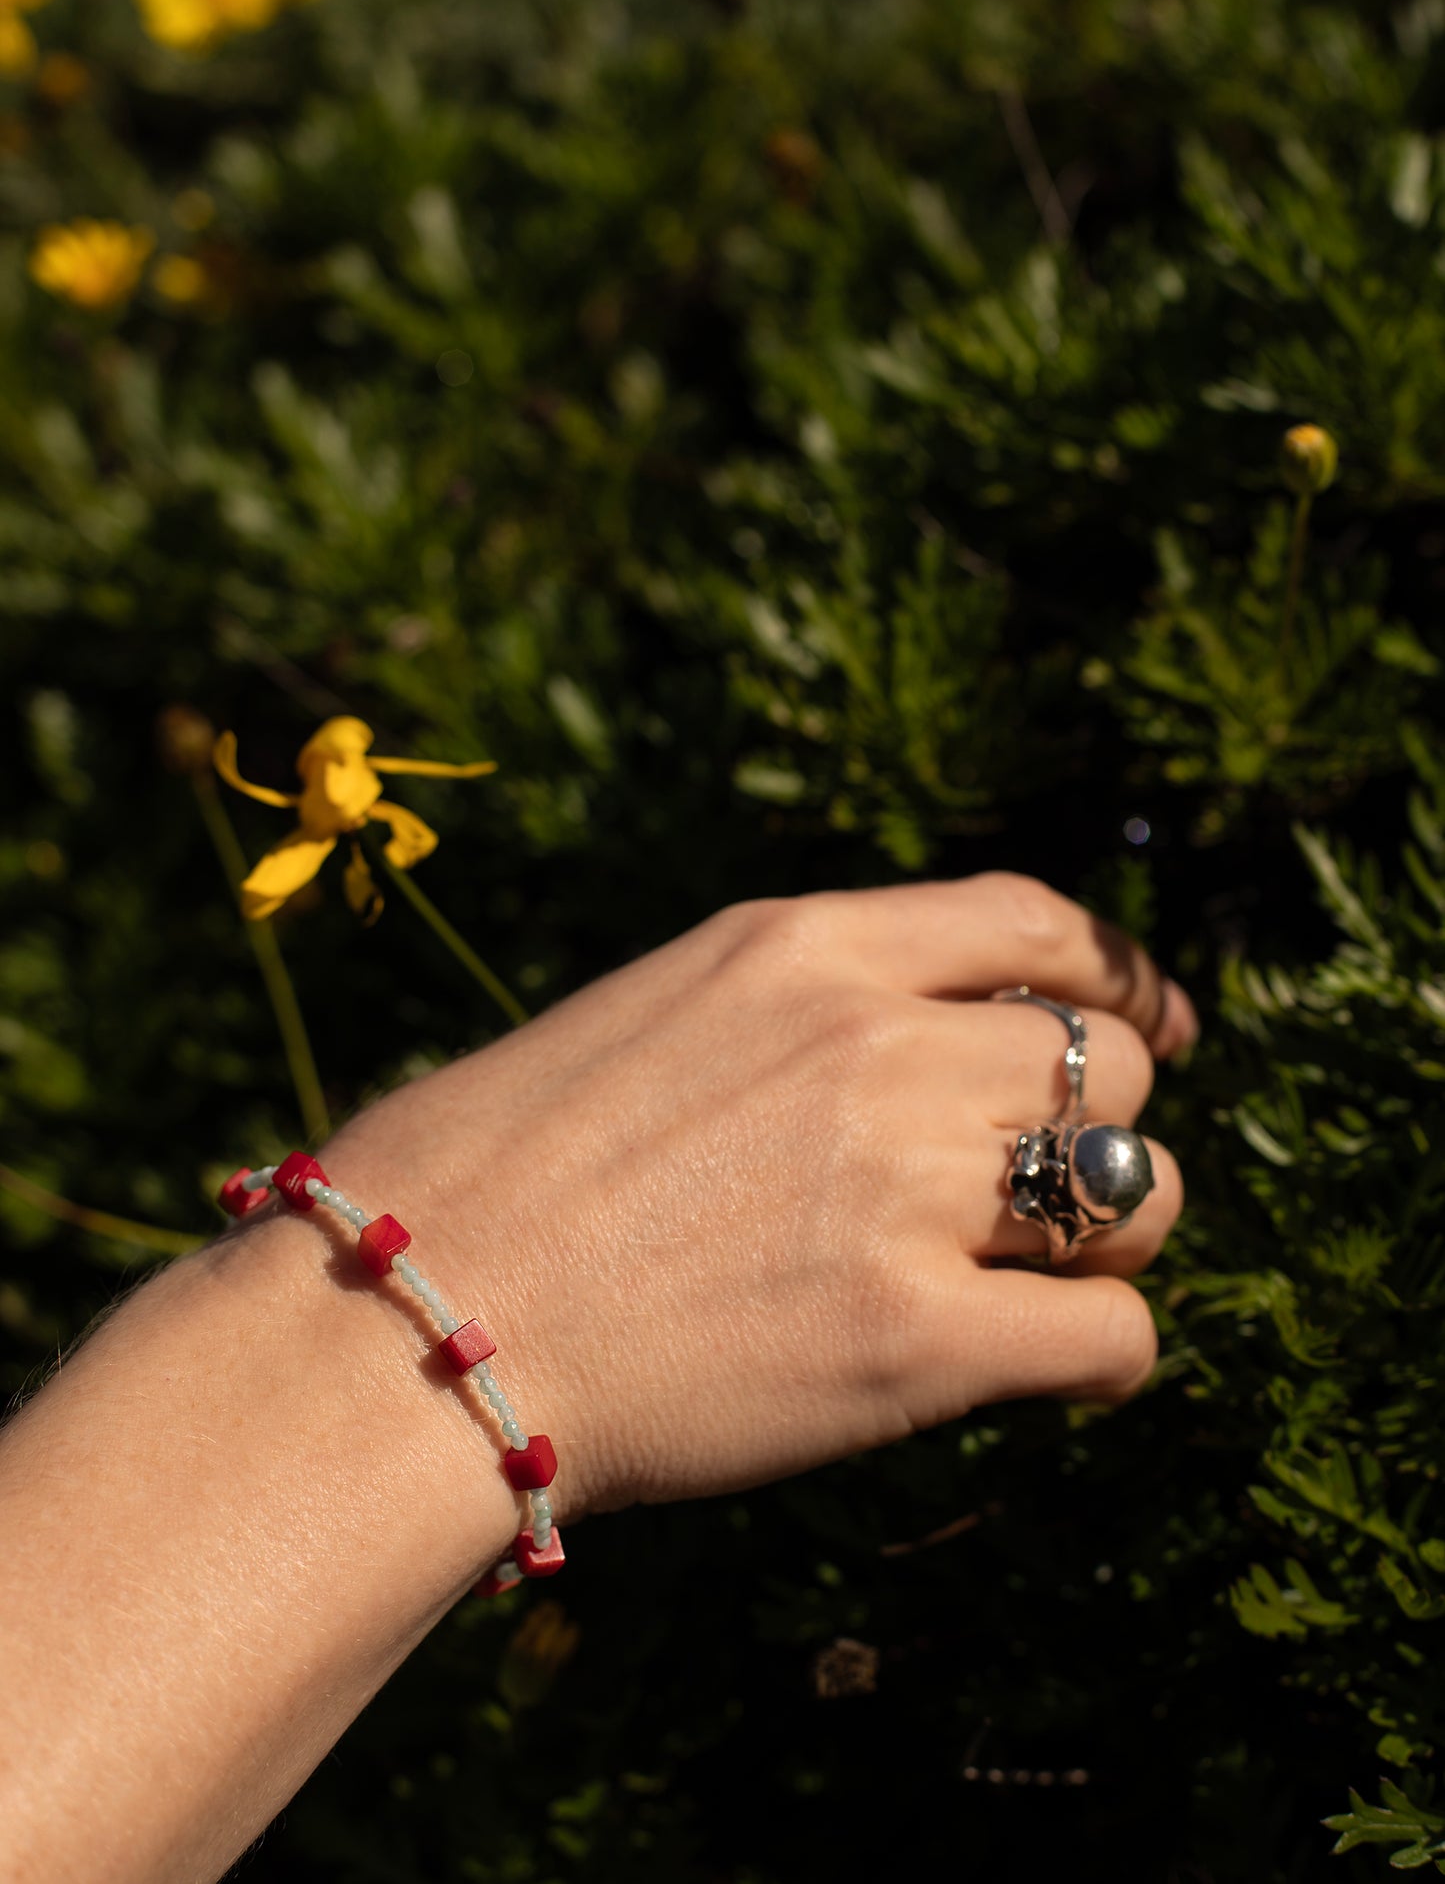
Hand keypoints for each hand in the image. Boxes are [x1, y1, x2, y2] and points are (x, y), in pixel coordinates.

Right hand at [322, 873, 1192, 1528]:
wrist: (403, 1322)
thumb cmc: (488, 1175)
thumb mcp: (652, 1014)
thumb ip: (800, 1013)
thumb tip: (923, 1056)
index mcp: (801, 944)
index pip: (1039, 922)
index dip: (1123, 977)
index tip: (1158, 1024)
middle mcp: (876, 1043)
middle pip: (1107, 1065)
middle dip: (1099, 1128)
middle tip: (1048, 1193)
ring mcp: (904, 1187)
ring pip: (1140, 1192)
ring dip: (1118, 1235)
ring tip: (1051, 1278)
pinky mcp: (912, 1339)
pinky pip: (1114, 1337)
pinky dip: (1109, 1356)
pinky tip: (1060, 1371)